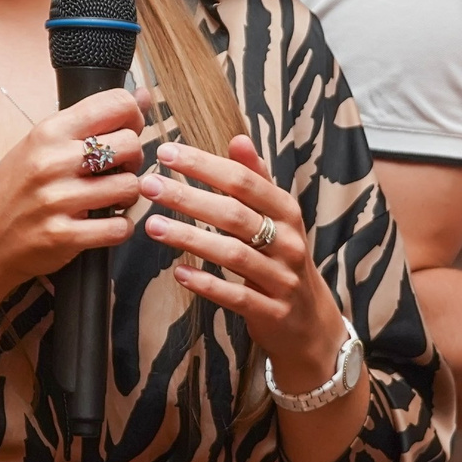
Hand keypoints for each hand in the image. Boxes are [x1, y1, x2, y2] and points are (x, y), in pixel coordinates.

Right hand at [0, 88, 145, 289]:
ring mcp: (58, 200)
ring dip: (128, 195)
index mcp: (48, 132)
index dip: (133, 116)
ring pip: (130, 186)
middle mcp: (53, 162)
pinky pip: (119, 227)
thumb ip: (87, 124)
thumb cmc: (10, 192)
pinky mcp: (64, 236)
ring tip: (110, 199)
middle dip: (133, 159)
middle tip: (117, 170)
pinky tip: (105, 223)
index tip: (128, 130)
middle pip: (131, 144)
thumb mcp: (38, 146)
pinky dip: (120, 227)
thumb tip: (141, 95)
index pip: (116, 104)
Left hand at [138, 136, 349, 394]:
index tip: (167, 152)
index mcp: (287, 212)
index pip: (244, 181)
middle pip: (235, 214)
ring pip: (233, 254)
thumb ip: (258, 180)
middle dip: (189, 198)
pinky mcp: (271, 311)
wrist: (311, 322)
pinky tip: (178, 272)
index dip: (205, 165)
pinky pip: (236, 295)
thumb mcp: (279, 218)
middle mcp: (288, 242)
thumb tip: (238, 139)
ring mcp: (282, 278)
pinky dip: (206, 284)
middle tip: (150, 186)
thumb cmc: (283, 260)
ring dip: (190, 238)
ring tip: (152, 225)